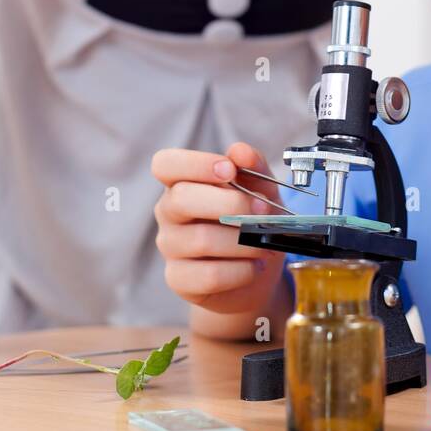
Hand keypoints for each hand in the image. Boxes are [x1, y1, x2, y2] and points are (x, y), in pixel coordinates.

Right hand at [152, 141, 286, 315]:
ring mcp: (170, 246)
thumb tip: (240, 151)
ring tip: (264, 243)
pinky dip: (241, 271)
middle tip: (262, 210)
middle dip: (230, 203)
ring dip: (244, 242)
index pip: (165, 164)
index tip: (229, 170)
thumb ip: (253, 168)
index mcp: (182, 182)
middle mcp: (169, 212)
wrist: (258, 269)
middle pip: (181, 199)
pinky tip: (254, 266)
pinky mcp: (179, 279)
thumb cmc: (252, 222)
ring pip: (201, 240)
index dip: (196, 164)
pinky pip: (210, 275)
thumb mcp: (262, 190)